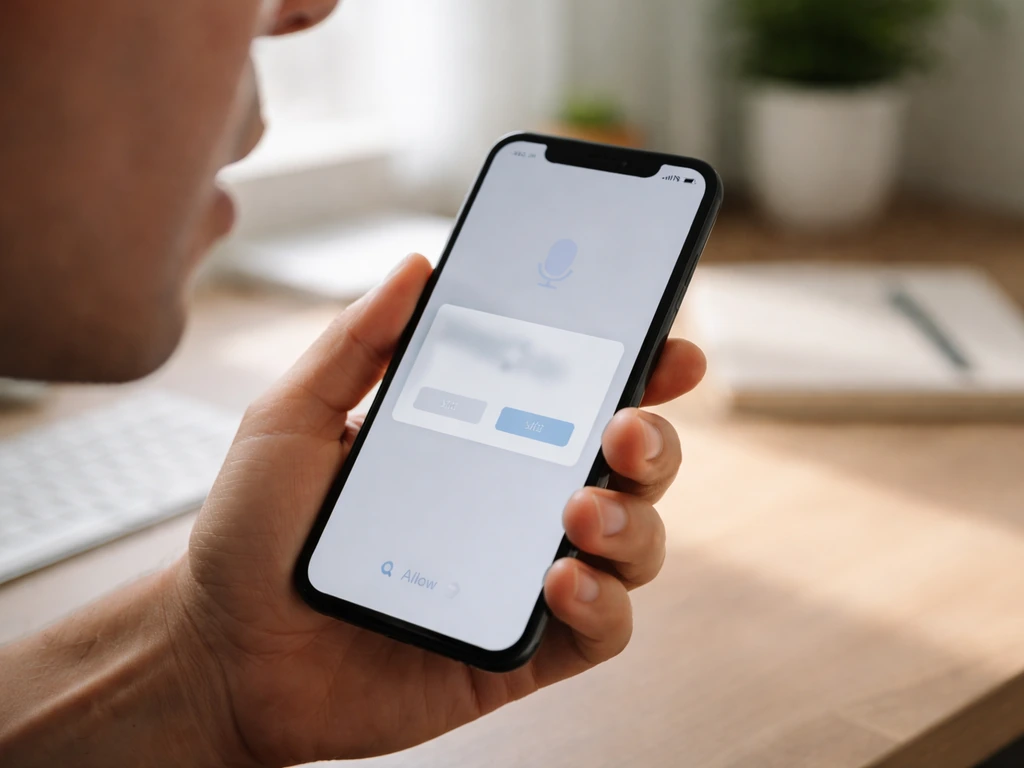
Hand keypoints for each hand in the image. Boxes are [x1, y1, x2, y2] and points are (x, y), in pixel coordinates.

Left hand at [169, 254, 706, 766]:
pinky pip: (601, 629)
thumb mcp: (292, 418)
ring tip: (578, 510)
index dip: (635, 367)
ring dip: (632, 520)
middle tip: (624, 426)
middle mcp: (517, 504)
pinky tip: (559, 580)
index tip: (665, 342)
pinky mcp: (522, 650)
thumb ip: (355, 342)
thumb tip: (416, 267)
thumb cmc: (254, 534)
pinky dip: (602, 602)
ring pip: (635, 543)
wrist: (224, 653)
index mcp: (479, 442)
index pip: (578, 396)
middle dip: (655, 440)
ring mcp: (523, 577)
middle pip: (629, 466)